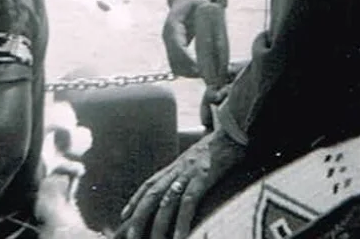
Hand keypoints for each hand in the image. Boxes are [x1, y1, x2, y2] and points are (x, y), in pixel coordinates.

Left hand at [119, 129, 245, 238]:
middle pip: (152, 195)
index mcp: (176, 165)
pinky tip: (179, 238)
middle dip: (139, 217)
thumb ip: (189, 173)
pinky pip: (189, 202)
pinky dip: (182, 221)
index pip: (150, 184)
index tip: (124, 216)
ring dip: (159, 225)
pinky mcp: (203, 176)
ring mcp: (189, 172)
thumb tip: (183, 188)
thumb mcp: (200, 160)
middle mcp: (178, 168)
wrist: (236, 132)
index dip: (135, 200)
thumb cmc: (221, 148)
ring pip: (167, 202)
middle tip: (132, 237)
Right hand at [162, 0, 229, 87]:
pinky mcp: (171, 48)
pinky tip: (201, 71)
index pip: (178, 47)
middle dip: (190, 71)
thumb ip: (209, 19)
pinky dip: (187, 70)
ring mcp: (167, 43)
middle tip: (209, 76)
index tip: (201, 70)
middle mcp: (167, 35)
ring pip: (174, 65)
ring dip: (189, 73)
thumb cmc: (195, 2)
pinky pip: (176, 64)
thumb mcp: (203, 5)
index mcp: (173, 25)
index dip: (188, 60)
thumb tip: (218, 34)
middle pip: (174, 61)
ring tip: (207, 75)